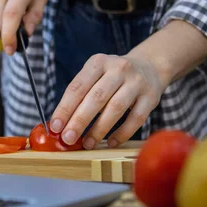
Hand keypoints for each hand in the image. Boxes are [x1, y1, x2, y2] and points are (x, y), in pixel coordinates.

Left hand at [50, 53, 166, 148]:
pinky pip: (136, 119)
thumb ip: (80, 96)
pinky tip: (111, 143)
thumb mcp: (96, 75)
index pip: (77, 87)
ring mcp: (136, 82)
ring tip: (87, 144)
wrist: (149, 67)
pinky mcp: (151, 97)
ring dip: (99, 129)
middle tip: (68, 138)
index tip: (55, 127)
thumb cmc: (113, 77)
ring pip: (115, 108)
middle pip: (96, 97)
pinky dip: (122, 133)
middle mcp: (118, 69)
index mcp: (98, 62)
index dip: (65, 108)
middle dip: (79, 120)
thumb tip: (60, 124)